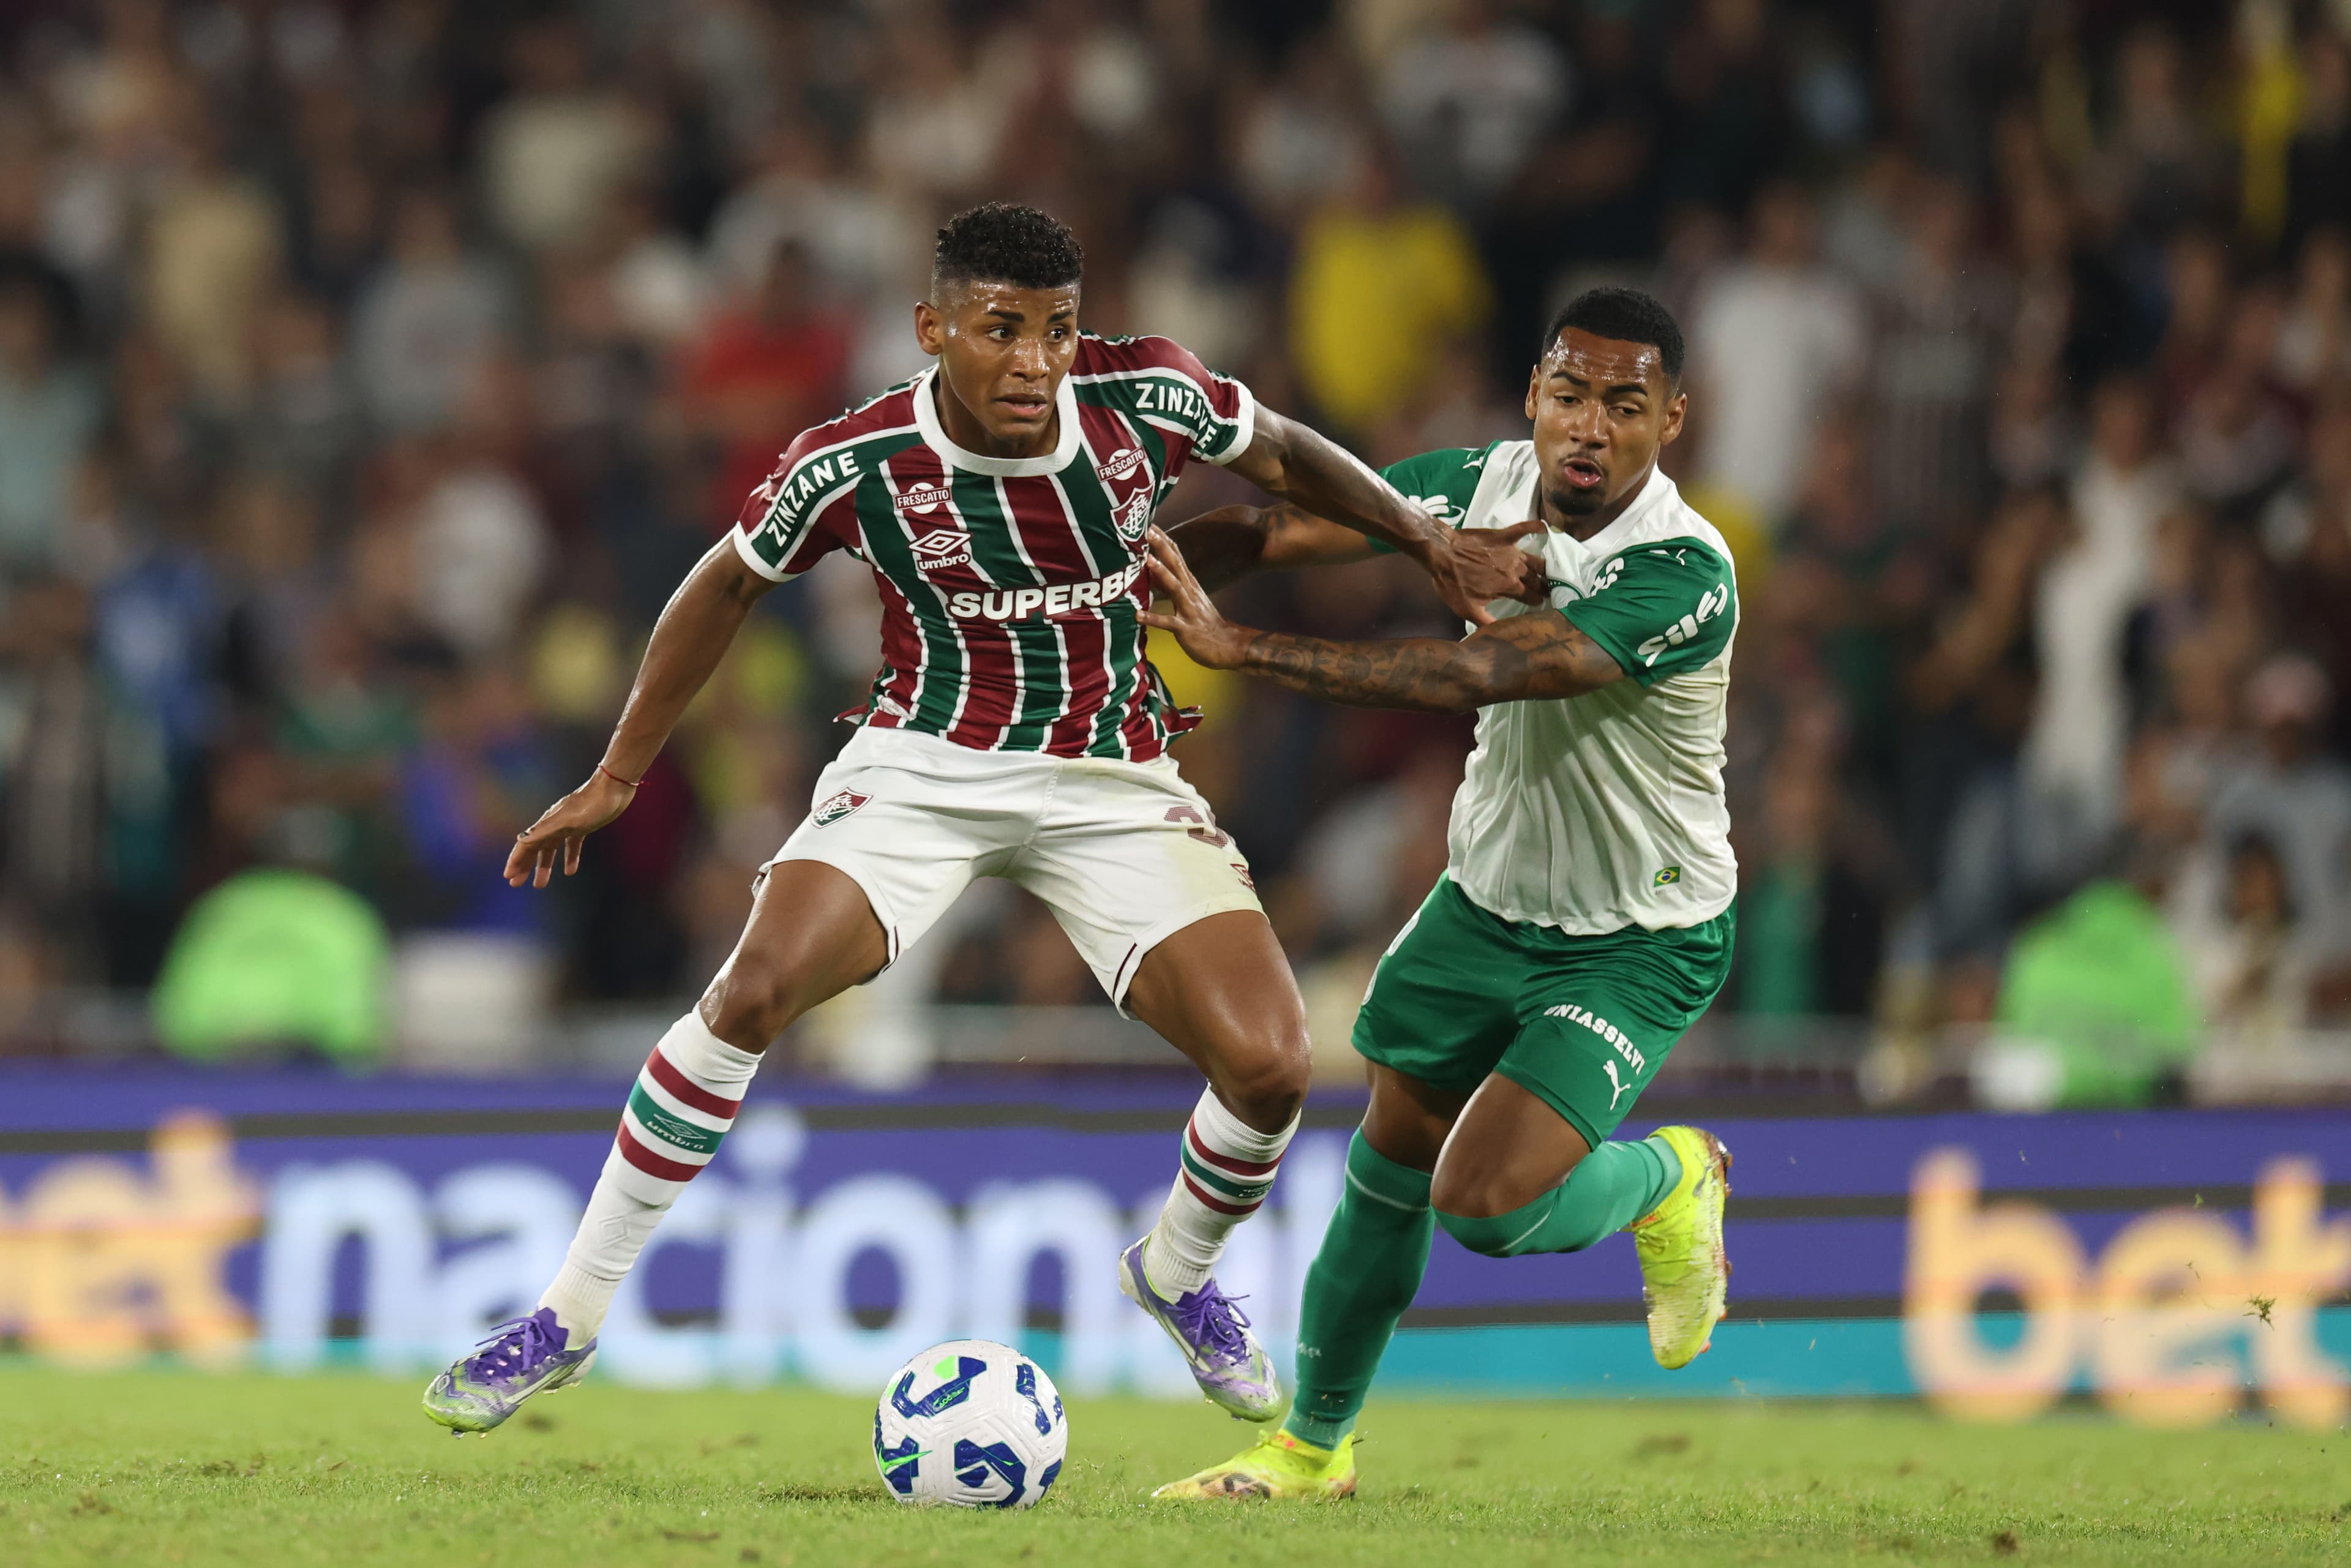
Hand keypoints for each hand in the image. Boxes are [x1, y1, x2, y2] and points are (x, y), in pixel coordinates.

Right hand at [504, 768, 638, 887]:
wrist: (614, 787)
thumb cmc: (592, 804)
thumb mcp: (567, 821)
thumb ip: (544, 831)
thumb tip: (520, 840)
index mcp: (547, 823)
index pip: (525, 845)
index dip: (516, 860)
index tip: (508, 877)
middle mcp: (554, 824)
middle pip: (534, 848)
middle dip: (524, 866)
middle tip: (516, 884)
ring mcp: (568, 825)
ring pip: (551, 849)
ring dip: (544, 865)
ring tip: (540, 884)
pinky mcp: (583, 826)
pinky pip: (571, 845)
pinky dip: (569, 858)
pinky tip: (570, 872)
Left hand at [1138, 527, 1255, 669]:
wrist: (1229, 646)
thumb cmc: (1205, 624)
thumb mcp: (1190, 600)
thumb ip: (1173, 585)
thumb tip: (1154, 572)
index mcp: (1190, 585)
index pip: (1177, 557)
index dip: (1164, 540)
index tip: (1149, 523)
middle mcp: (1190, 592)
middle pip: (1175, 565)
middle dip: (1161, 547)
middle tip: (1146, 530)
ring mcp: (1189, 610)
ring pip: (1175, 587)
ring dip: (1161, 573)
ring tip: (1146, 560)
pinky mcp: (1186, 629)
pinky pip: (1168, 622)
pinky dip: (1153, 618)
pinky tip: (1137, 615)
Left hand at [1420, 521, 1548, 622]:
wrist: (1441, 553)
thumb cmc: (1453, 583)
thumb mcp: (1468, 610)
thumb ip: (1487, 623)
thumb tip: (1501, 635)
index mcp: (1509, 587)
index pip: (1530, 596)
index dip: (1536, 601)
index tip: (1542, 604)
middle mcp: (1515, 569)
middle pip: (1535, 580)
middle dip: (1544, 587)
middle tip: (1550, 590)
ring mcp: (1511, 551)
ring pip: (1534, 560)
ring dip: (1544, 568)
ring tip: (1552, 572)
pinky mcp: (1503, 536)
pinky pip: (1523, 529)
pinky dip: (1535, 527)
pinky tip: (1545, 527)